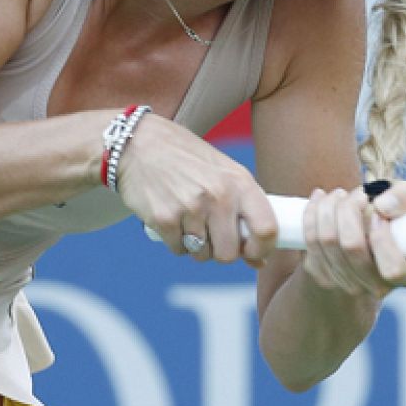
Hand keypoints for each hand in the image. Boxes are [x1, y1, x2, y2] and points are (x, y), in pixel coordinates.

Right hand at [116, 114, 278, 266]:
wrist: (138, 144)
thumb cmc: (187, 159)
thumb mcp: (223, 172)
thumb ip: (243, 211)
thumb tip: (259, 261)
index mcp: (240, 182)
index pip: (267, 228)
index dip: (262, 249)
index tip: (253, 252)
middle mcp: (218, 196)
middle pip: (229, 254)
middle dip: (220, 252)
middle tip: (212, 235)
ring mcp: (190, 208)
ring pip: (202, 255)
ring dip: (196, 246)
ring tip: (188, 220)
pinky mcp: (164, 219)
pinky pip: (178, 249)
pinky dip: (175, 241)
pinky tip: (172, 218)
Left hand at [299, 180, 405, 298]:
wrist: (363, 234)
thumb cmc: (391, 215)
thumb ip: (405, 197)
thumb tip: (382, 207)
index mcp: (405, 274)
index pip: (393, 270)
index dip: (383, 238)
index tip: (378, 212)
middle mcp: (375, 286)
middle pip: (352, 246)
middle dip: (349, 209)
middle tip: (357, 194)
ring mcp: (345, 284)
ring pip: (328, 239)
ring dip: (330, 207)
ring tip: (340, 194)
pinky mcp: (320, 274)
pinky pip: (310, 239)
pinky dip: (312, 212)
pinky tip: (320, 198)